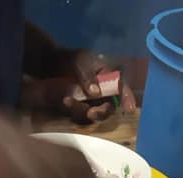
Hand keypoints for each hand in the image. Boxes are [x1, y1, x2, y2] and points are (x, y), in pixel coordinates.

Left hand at [23, 50, 137, 123]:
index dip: (127, 98)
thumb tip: (96, 93)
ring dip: (81, 110)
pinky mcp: (80, 109)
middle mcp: (104, 93)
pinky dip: (72, 110)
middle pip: (109, 108)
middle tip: (91, 113)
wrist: (53, 64)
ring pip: (93, 114)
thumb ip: (88, 75)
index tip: (129, 109)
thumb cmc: (73, 59)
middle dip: (101, 112)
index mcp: (110, 77)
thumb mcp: (81, 61)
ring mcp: (92, 103)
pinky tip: (64, 100)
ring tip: (67, 100)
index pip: (122, 89)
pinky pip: (79, 115)